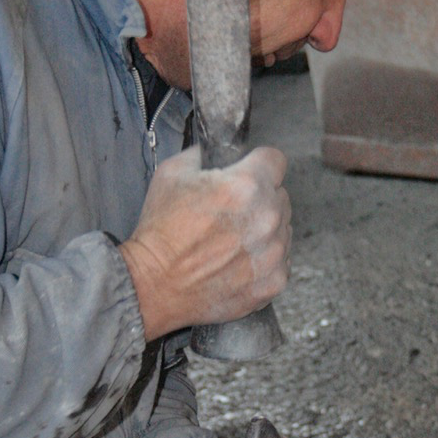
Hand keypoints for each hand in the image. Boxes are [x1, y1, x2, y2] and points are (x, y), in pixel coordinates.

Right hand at [120, 145, 291, 339]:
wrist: (154, 285)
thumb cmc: (161, 232)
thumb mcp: (172, 173)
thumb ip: (204, 154)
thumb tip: (217, 151)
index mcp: (247, 185)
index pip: (275, 160)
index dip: (258, 163)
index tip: (248, 172)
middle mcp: (267, 218)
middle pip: (280, 195)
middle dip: (260, 198)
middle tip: (230, 212)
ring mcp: (273, 252)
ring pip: (283, 228)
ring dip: (264, 229)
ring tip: (231, 240)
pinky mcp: (273, 281)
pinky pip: (280, 260)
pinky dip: (264, 259)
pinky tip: (237, 261)